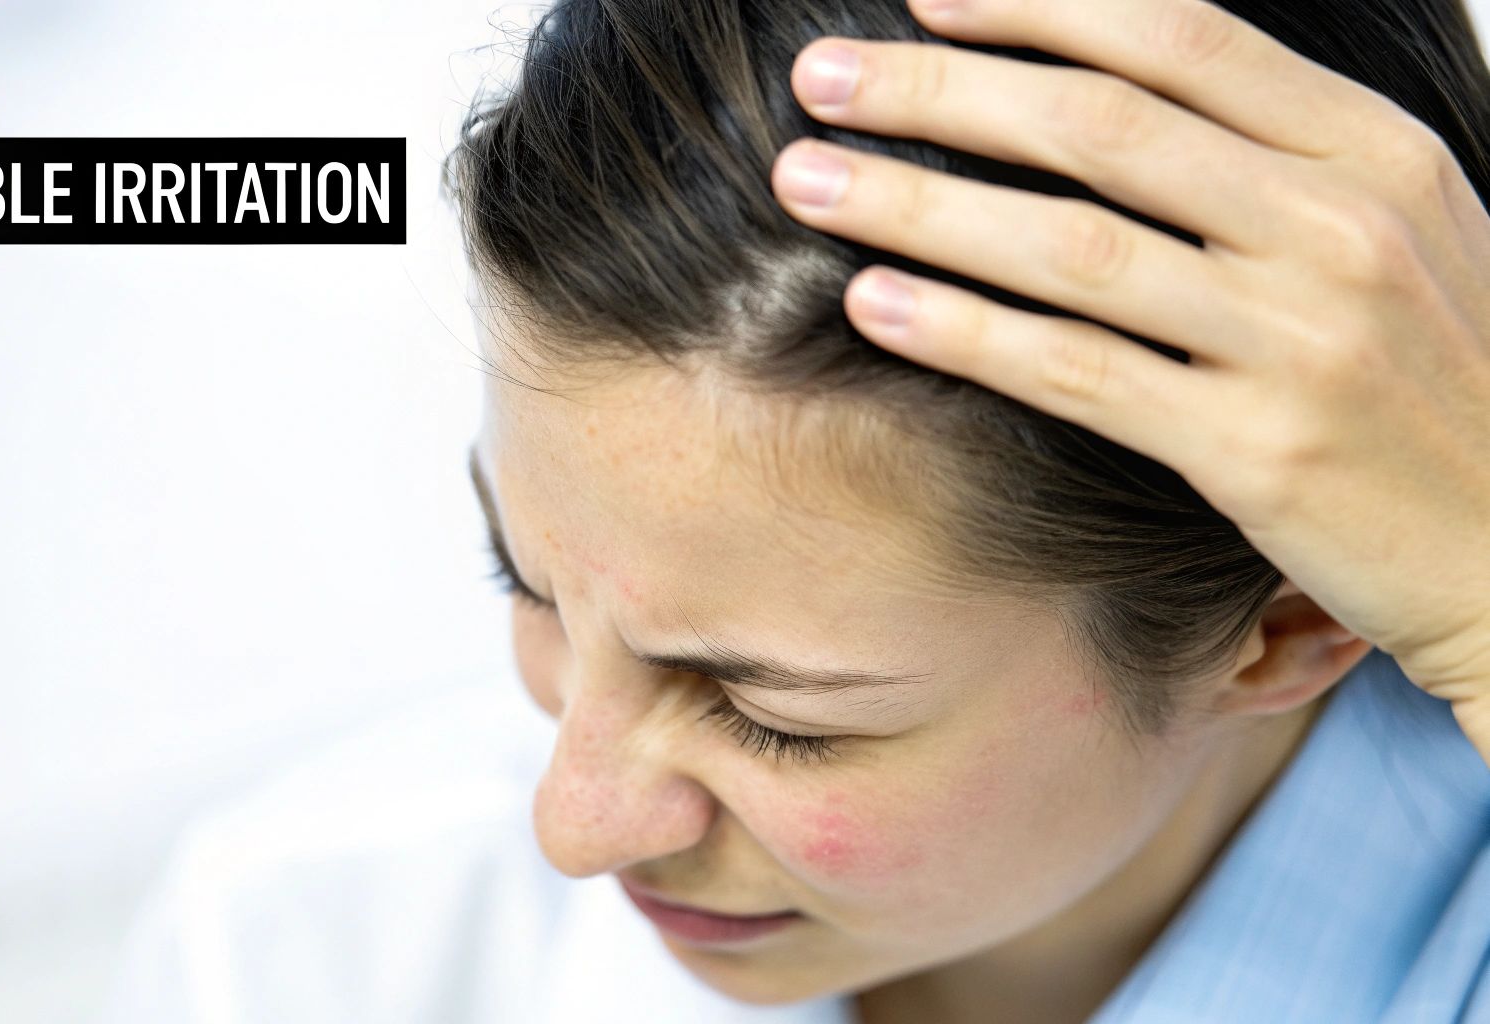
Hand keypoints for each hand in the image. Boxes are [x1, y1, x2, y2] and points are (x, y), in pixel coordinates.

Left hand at [769, 0, 1489, 757]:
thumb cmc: (1444, 380)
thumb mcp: (1402, 229)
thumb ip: (1274, 155)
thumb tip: (1116, 86)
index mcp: (1374, 148)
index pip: (1179, 37)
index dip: (1035, 5)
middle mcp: (1338, 227)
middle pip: (1098, 125)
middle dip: (937, 91)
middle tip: (818, 74)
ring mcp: (1300, 340)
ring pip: (1070, 245)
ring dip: (917, 205)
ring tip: (805, 179)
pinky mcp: (1256, 451)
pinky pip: (1077, 373)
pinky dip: (965, 333)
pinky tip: (875, 304)